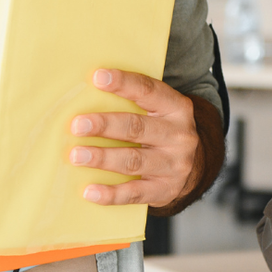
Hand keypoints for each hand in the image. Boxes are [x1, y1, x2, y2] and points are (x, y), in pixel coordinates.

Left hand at [71, 69, 204, 209]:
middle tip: (77, 125)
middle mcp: (178, 135)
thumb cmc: (162, 131)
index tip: (97, 77)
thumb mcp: (159, 111)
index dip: (123, 83)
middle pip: (137, 128)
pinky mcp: (164, 190)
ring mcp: (173, 165)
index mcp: (176, 108)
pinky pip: (134, 193)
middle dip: (104, 125)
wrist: (194, 166)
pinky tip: (89, 191)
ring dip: (102, 157)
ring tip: (77, 155)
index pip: (148, 90)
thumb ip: (134, 103)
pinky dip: (110, 194)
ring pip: (133, 160)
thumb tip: (85, 95)